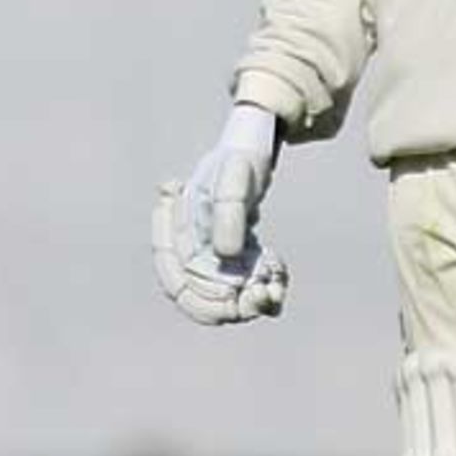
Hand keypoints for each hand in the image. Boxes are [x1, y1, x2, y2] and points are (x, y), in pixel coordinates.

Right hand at [153, 105, 287, 325]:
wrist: (254, 149)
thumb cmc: (239, 160)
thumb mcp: (235, 179)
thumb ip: (227, 212)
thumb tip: (226, 254)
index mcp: (179, 236)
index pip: (175, 282)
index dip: (201, 299)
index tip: (234, 296)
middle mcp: (192, 251)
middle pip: (200, 299)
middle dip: (230, 307)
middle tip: (262, 296)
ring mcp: (214, 256)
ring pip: (225, 298)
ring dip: (250, 302)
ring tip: (275, 290)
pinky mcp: (237, 257)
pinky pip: (246, 285)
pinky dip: (264, 289)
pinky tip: (279, 276)